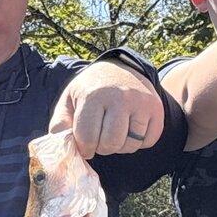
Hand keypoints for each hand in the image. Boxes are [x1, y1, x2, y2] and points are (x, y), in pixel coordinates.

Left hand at [50, 60, 164, 158]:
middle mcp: (120, 98)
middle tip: (100, 138)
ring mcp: (141, 103)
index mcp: (94, 96)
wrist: (118, 68)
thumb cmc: (91, 89)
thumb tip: (59, 142)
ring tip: (114, 132)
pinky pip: (148, 141)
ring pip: (130, 145)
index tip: (84, 145)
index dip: (84, 148)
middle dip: (102, 148)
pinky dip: (138, 142)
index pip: (88, 138)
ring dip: (120, 146)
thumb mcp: (70, 99)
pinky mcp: (156, 109)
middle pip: (111, 144)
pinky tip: (130, 129)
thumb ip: (61, 122)